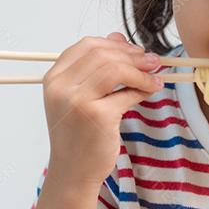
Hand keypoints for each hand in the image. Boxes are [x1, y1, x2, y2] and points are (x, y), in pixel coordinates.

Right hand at [42, 32, 163, 189]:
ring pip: (116, 69)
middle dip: (133, 55)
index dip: (115, 44)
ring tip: (154, 78)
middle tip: (152, 62)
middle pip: (103, 54)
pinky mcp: (98, 116)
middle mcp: (61, 87)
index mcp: (54, 78)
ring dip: (141, 72)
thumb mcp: (80, 96)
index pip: (87, 46)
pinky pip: (127, 93)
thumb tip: (119, 37)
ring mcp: (77, 101)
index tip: (134, 51)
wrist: (73, 171)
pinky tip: (151, 92)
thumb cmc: (77, 135)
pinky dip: (143, 90)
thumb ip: (96, 66)